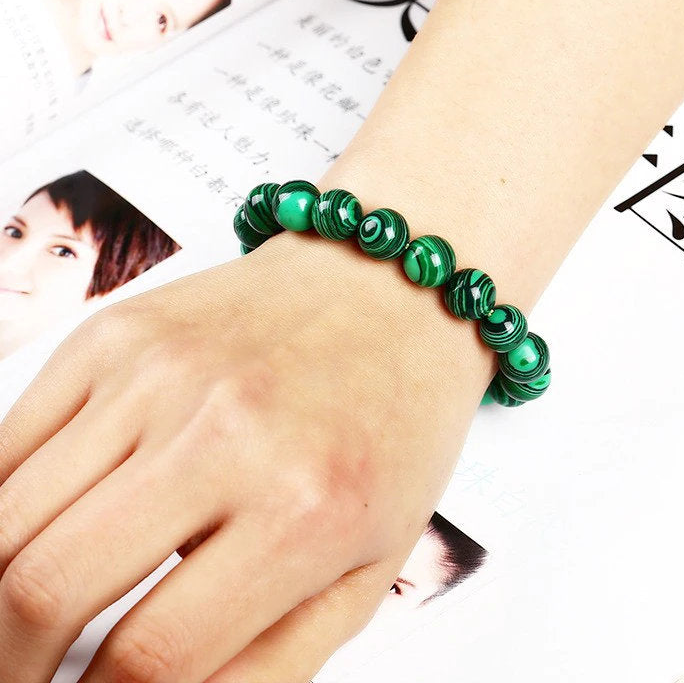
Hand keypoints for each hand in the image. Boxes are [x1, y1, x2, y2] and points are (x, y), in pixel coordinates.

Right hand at [0, 226, 490, 681]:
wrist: (387, 292)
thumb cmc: (391, 422)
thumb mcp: (370, 565)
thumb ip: (270, 664)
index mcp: (303, 511)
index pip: (152, 656)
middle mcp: (223, 435)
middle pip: (45, 590)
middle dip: (17, 666)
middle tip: (33, 675)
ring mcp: (158, 373)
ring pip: (8, 519)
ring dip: (1, 592)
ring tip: (28, 614)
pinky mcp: (116, 332)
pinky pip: (9, 441)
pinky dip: (1, 506)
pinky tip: (28, 535)